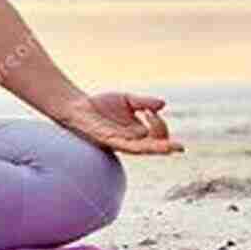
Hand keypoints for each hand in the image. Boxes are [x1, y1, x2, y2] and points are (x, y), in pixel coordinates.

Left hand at [55, 91, 185, 155]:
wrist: (77, 106)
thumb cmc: (102, 105)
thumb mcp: (127, 100)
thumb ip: (143, 102)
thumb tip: (163, 104)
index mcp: (138, 133)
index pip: (158, 135)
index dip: (160, 124)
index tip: (151, 110)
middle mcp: (131, 141)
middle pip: (154, 145)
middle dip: (166, 144)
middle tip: (170, 137)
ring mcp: (120, 142)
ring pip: (143, 150)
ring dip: (158, 149)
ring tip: (173, 148)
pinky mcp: (108, 141)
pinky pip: (125, 146)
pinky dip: (137, 145)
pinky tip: (146, 143)